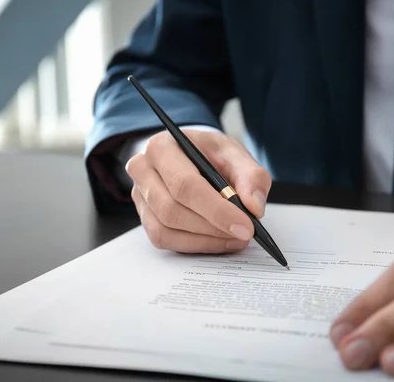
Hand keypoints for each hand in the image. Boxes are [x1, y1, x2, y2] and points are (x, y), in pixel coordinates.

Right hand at [125, 129, 270, 252]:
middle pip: (172, 210)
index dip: (216, 210)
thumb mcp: (235, 154)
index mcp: (162, 147)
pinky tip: (218, 240)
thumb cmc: (210, 153)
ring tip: (235, 237)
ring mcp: (140, 196)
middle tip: (244, 234)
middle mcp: (143, 170)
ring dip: (205, 239)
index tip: (245, 226)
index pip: (185, 184)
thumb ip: (251, 176)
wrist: (191, 155)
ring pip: (166, 229)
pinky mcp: (145, 217)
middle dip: (213, 227)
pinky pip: (164, 239)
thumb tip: (253, 207)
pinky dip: (195, 245)